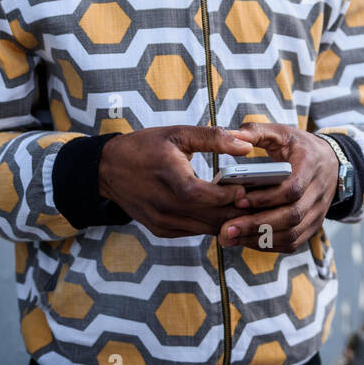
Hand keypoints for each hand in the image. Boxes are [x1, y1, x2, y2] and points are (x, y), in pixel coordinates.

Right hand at [97, 126, 252, 237]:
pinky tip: (221, 210)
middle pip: (210, 217)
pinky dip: (210, 222)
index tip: (245, 187)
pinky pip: (194, 231)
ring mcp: (162, 221)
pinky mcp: (161, 230)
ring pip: (205, 228)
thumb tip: (246, 146)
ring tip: (243, 204)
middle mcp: (165, 206)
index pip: (204, 195)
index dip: (228, 195)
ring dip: (226, 218)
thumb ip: (213, 138)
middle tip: (255, 198)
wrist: (108, 169)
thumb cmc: (145, 147)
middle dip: (236, 210)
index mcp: (169, 178)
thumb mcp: (178, 134)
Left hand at [215, 124, 338, 253]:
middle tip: (227, 228)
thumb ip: (255, 132)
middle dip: (258, 225)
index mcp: (310, 165)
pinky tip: (247, 240)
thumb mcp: (280, 133)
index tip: (239, 201)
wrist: (331, 162)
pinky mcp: (313, 225)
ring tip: (231, 237)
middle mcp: (319, 191)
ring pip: (293, 234)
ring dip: (261, 239)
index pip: (292, 189)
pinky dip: (270, 245)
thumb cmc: (300, 147)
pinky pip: (294, 243)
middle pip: (292, 216)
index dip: (266, 198)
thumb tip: (229, 136)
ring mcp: (318, 211)